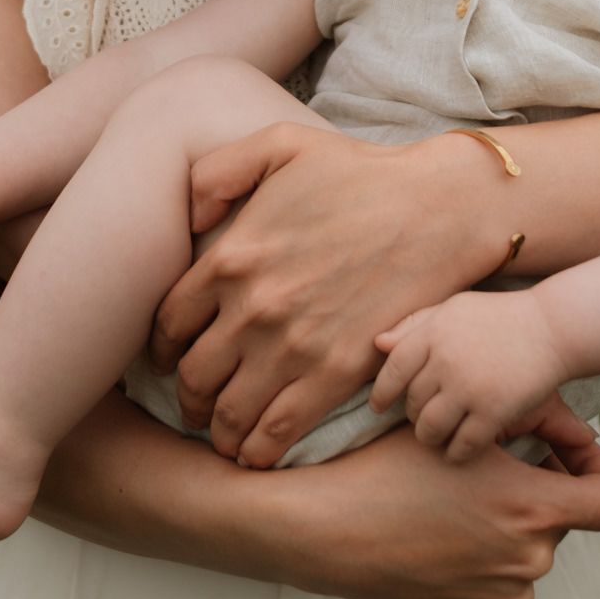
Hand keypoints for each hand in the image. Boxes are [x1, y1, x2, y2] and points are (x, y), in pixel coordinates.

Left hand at [148, 125, 497, 460]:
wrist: (437, 209)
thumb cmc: (360, 172)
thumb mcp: (279, 144)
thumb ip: (218, 171)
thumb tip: (188, 219)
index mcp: (231, 255)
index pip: (169, 322)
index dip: (162, 349)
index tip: (169, 360)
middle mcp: (252, 307)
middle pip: (194, 375)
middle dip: (187, 398)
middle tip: (193, 406)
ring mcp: (293, 345)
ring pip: (229, 411)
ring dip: (217, 431)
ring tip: (222, 435)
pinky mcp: (335, 372)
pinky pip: (279, 430)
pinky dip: (257, 451)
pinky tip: (255, 454)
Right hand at [285, 395, 599, 598]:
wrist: (324, 531)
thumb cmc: (385, 467)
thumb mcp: (456, 434)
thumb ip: (519, 430)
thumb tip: (557, 428)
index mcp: (533, 509)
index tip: (573, 457)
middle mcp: (531, 558)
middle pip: (563, 516)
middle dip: (536, 487)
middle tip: (488, 462)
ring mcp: (506, 592)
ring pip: (530, 545)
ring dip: (506, 521)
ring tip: (453, 497)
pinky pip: (504, 576)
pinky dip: (485, 553)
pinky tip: (439, 530)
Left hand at [371, 291, 569, 462]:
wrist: (553, 328)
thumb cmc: (500, 317)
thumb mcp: (455, 309)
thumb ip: (416, 325)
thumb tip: (378, 344)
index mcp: (433, 332)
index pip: (392, 370)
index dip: (381, 393)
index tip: (378, 407)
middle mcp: (445, 360)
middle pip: (411, 402)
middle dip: (412, 414)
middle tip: (422, 418)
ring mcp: (469, 388)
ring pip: (430, 429)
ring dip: (429, 438)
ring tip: (436, 437)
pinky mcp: (493, 412)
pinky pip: (462, 445)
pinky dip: (456, 453)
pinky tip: (459, 451)